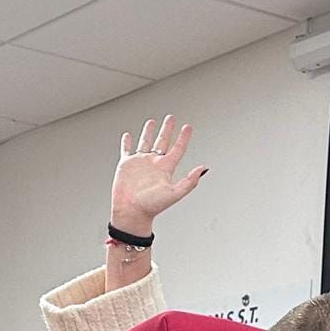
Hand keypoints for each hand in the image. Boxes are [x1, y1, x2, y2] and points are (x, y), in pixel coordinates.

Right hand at [111, 115, 207, 233]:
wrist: (132, 212)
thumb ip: (190, 181)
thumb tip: (203, 169)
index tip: (188, 127)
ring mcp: (140, 163)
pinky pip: (127, 150)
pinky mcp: (126, 165)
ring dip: (149, 132)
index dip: (183, 138)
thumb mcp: (174, 193)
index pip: (177, 149)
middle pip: (163, 142)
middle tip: (171, 118)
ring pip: (145, 142)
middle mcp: (154, 164)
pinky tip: (128, 136)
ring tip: (152, 122)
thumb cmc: (152, 206)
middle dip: (167, 129)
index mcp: (165, 169)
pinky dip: (127, 142)